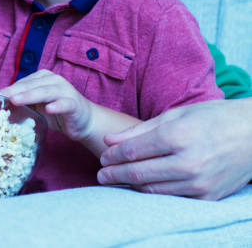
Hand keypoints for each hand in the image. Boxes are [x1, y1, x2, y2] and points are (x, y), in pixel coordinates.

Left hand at [0, 69, 92, 140]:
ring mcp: (65, 90)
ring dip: (30, 96)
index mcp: (41, 78)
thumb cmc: (56, 111)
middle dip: (14, 91)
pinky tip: (49, 109)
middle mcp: (53, 80)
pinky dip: (57, 106)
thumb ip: (21, 106)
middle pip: (30, 86)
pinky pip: (65, 104)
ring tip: (16, 100)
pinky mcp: (74, 103)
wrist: (83, 121)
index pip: (21, 84)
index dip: (7, 90)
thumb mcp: (36, 108)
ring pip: (45, 92)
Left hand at [98, 98, 251, 199]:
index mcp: (177, 137)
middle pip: (139, 174)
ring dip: (130, 186)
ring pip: (152, 189)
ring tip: (116, 180)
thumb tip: (109, 140)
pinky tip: (140, 186)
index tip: (102, 157)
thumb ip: (139, 129)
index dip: (112, 156)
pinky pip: (171, 197)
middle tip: (101, 175)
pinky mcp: (208, 196)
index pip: (133, 151)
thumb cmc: (211, 117)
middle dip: (115, 174)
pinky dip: (152, 192)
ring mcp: (199, 183)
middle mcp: (188, 163)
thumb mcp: (174, 115)